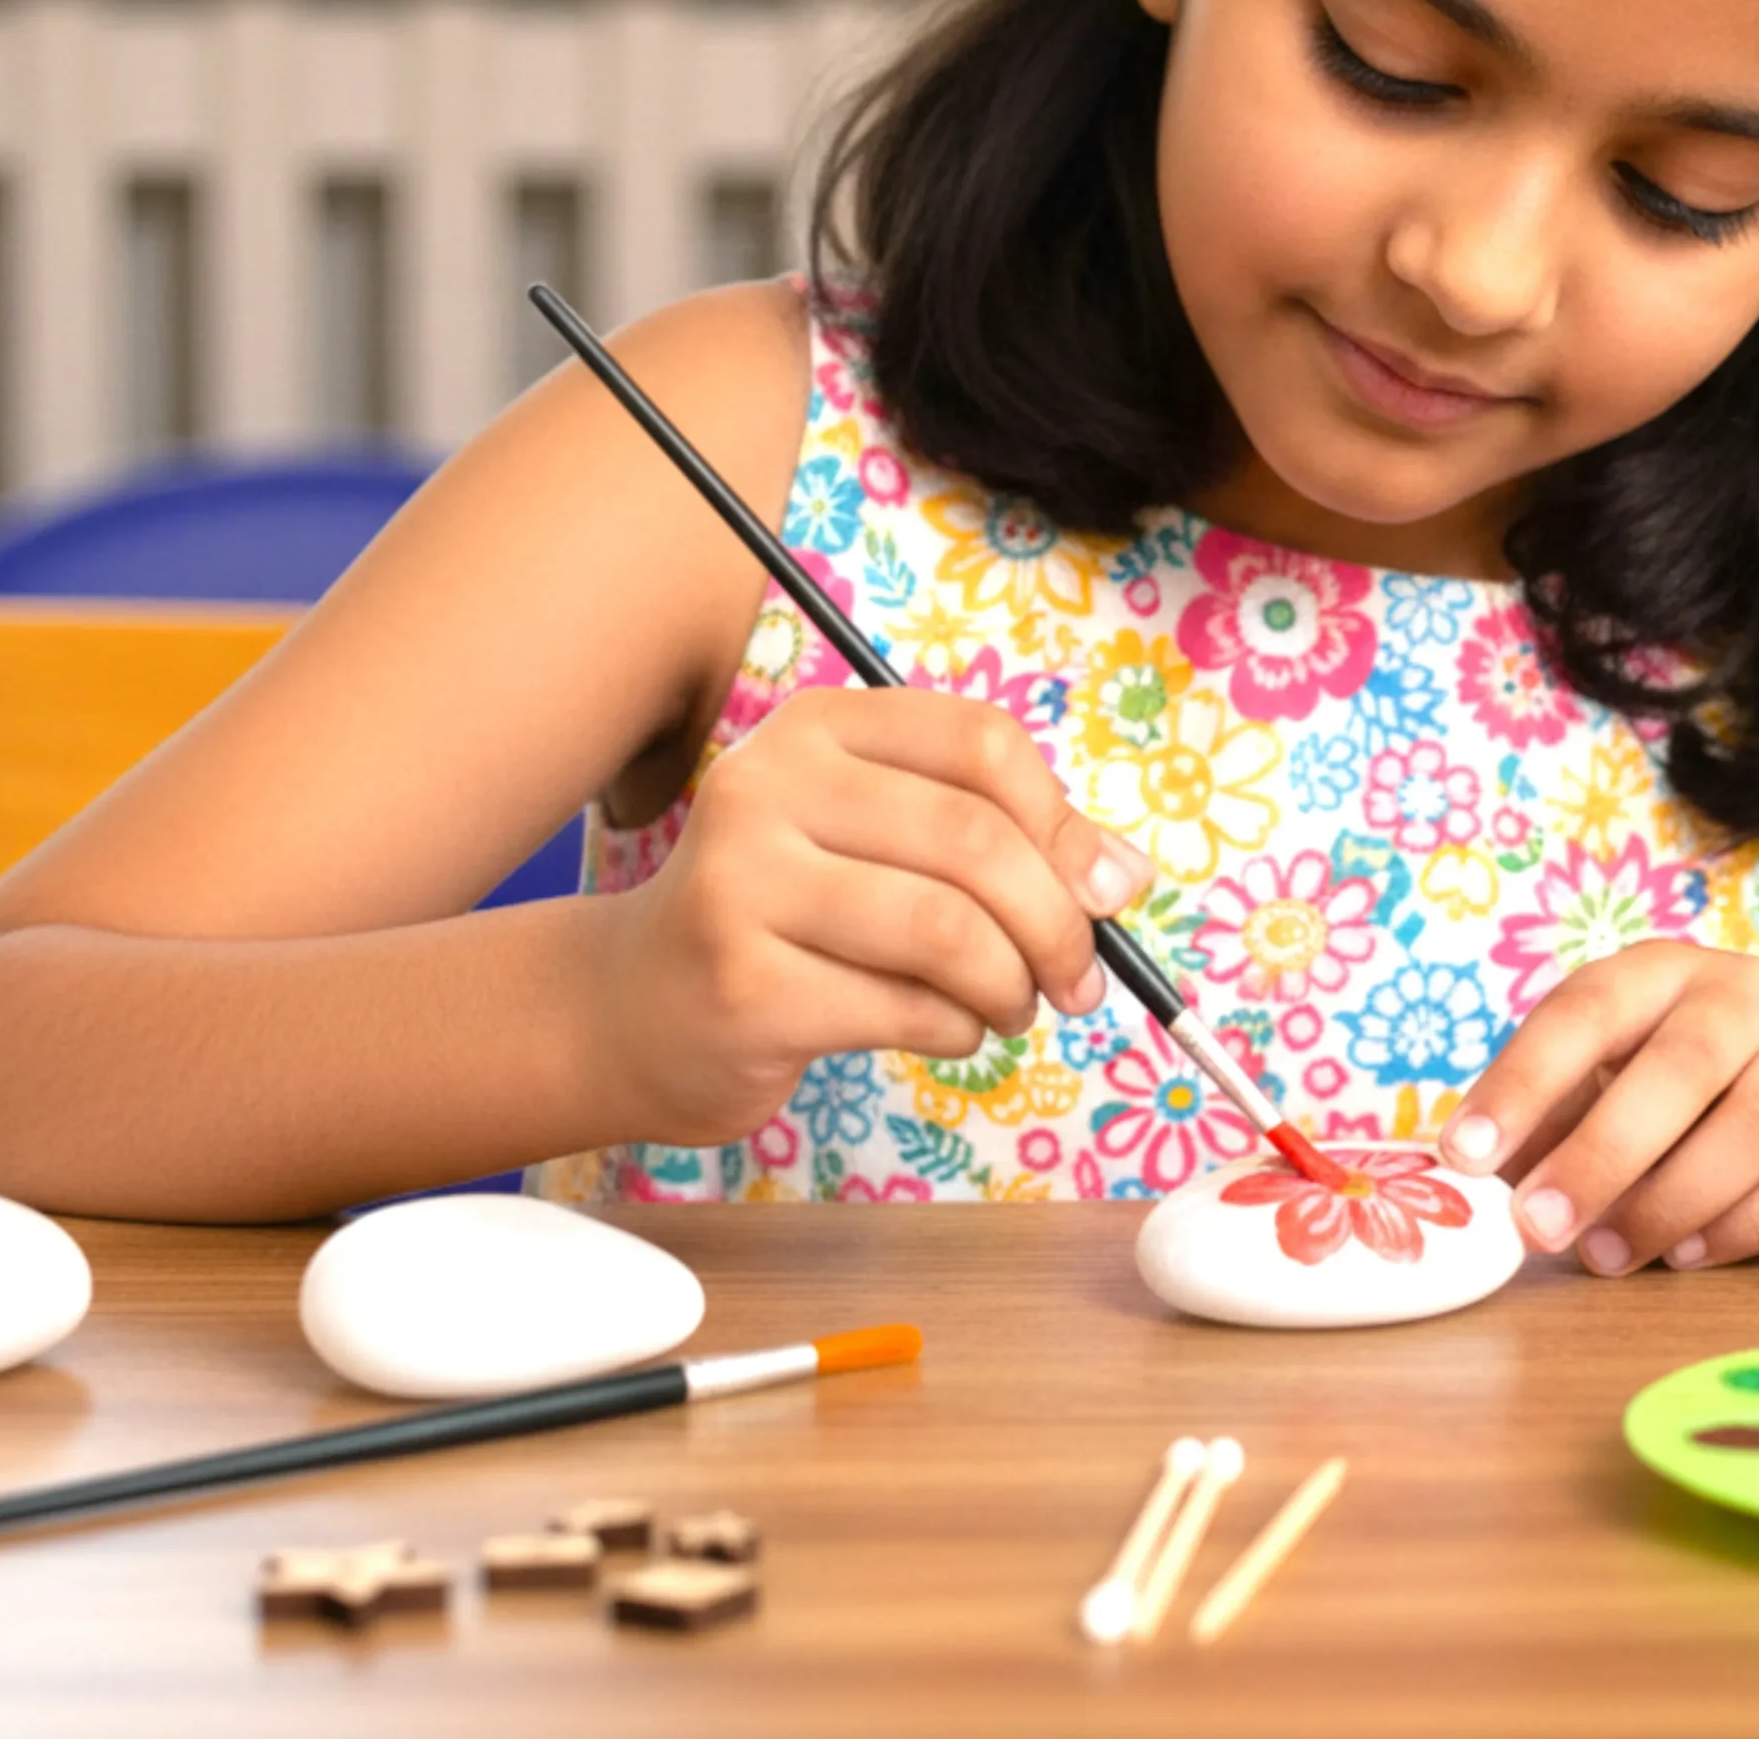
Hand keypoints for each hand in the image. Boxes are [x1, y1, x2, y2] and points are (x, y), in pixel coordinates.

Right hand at [591, 686, 1151, 1144]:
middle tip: (1079, 980)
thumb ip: (1001, 838)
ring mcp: (744, 885)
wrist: (633, 1008)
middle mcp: (769, 787)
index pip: (979, 743)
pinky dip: (958, 1031)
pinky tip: (947, 1031)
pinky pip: (906, 1009)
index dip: (1062, 823)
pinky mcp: (743, 987)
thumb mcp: (881, 842)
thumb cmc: (788, 917)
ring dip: (1011, 986)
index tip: (1102, 891)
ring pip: (947, 931)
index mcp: (818, 727)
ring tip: (1010, 1009)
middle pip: (974, 841)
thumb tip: (1125, 878)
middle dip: (1057, 925)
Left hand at [1438, 941, 1758, 1273]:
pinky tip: (1689, 1257)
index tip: (1464, 1153)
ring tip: (1606, 1257)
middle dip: (1599, 1153)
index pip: (1584, 1010)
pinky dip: (1743, 1225)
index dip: (1522, 1080)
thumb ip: (1552, 1122)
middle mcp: (1745, 993)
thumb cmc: (1705, 1098)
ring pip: (1750, 1125)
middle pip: (1676, 1067)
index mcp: (1662, 973)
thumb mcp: (1621, 1085)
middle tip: (1538, 1227)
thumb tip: (1464, 1179)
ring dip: (1669, 1201)